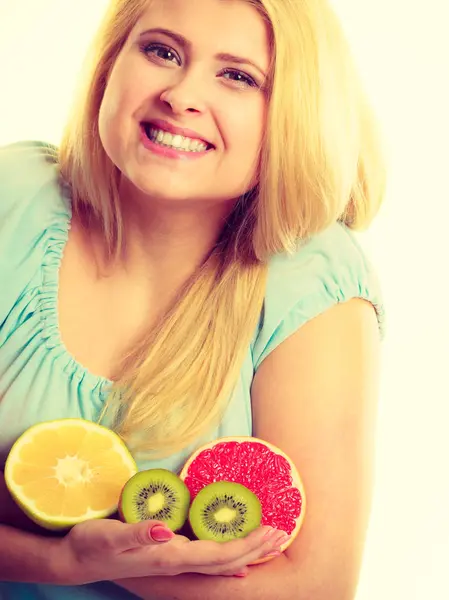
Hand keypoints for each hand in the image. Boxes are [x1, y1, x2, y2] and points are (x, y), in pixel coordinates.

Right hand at [56, 518, 285, 584]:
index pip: (218, 555)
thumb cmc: (95, 544)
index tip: (270, 531)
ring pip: (219, 564)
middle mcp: (177, 565)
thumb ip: (139, 533)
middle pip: (225, 562)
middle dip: (255, 549)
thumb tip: (166, 532)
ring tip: (269, 543)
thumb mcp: (112, 536)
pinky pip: (207, 560)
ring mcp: (174, 564)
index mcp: (169, 558)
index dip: (246, 545)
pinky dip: (228, 557)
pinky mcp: (169, 558)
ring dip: (246, 553)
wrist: (78, 560)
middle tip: (281, 534)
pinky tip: (237, 559)